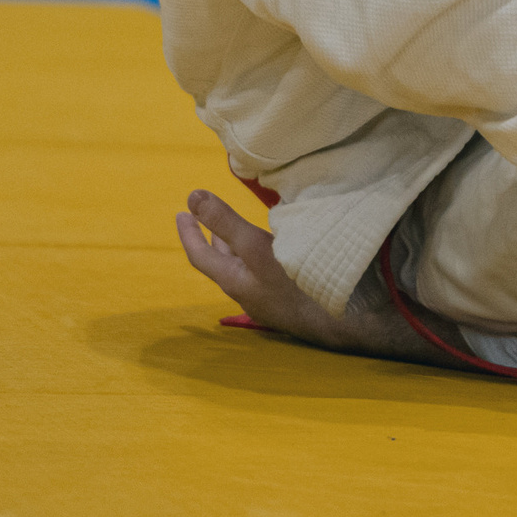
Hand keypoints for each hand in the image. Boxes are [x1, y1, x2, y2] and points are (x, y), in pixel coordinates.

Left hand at [174, 188, 453, 365]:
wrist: (335, 319)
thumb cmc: (293, 283)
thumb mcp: (254, 248)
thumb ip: (225, 222)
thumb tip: (192, 196)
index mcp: (235, 280)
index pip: (201, 256)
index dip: (189, 233)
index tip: (181, 212)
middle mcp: (248, 290)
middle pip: (222, 263)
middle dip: (211, 239)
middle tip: (201, 220)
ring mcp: (269, 295)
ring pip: (245, 267)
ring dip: (235, 248)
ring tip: (232, 231)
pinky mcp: (290, 296)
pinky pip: (265, 271)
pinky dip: (259, 254)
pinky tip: (275, 246)